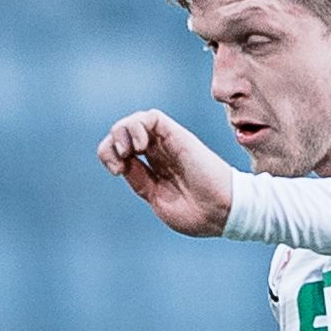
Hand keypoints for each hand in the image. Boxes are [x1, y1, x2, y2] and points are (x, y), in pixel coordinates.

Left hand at [97, 109, 235, 235]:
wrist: (221, 212)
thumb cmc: (196, 213)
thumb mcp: (156, 199)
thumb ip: (139, 180)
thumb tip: (122, 165)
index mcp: (152, 169)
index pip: (120, 149)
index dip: (109, 155)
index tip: (118, 172)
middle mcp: (158, 152)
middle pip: (123, 132)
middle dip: (111, 144)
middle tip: (120, 164)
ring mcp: (168, 143)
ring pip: (135, 120)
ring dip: (122, 132)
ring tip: (130, 152)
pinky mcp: (178, 135)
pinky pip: (152, 117)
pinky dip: (138, 126)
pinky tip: (141, 146)